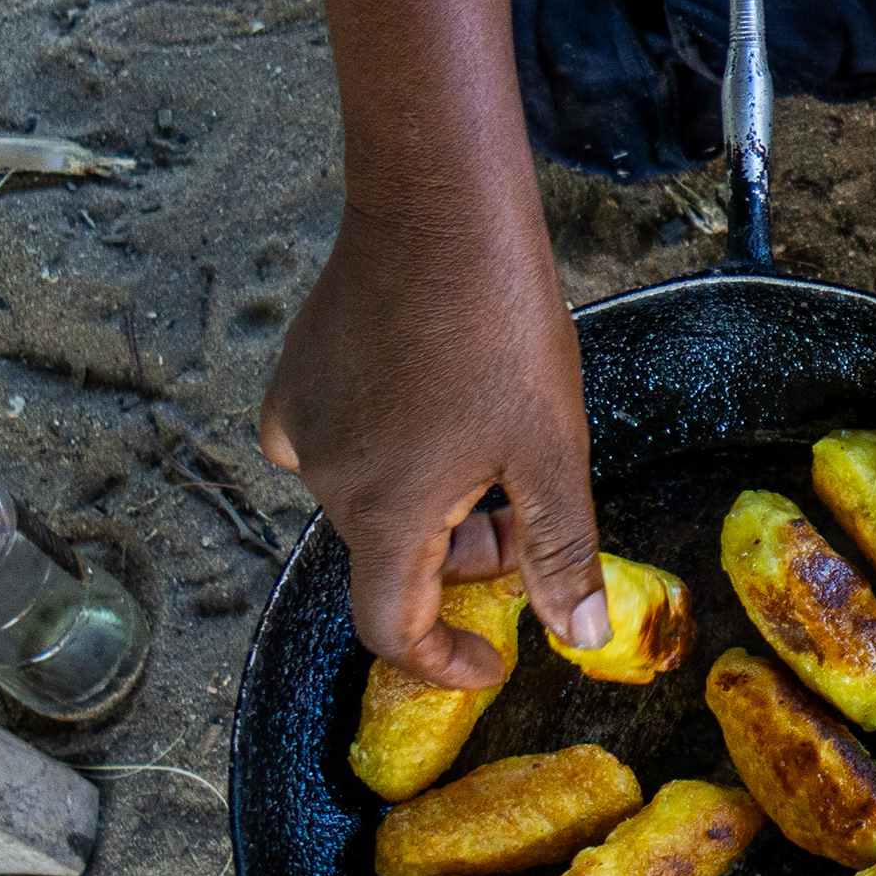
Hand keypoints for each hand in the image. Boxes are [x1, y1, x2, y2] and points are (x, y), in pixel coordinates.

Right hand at [258, 208, 608, 687]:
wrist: (440, 217)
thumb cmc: (500, 329)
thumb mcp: (553, 452)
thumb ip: (562, 551)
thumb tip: (578, 635)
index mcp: (384, 512)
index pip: (391, 625)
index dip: (441, 657)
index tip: (488, 658)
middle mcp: (324, 478)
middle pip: (394, 558)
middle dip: (466, 560)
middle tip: (529, 524)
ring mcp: (303, 424)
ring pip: (372, 500)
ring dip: (436, 506)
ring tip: (498, 454)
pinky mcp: (297, 379)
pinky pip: (340, 446)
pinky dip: (393, 457)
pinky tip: (438, 415)